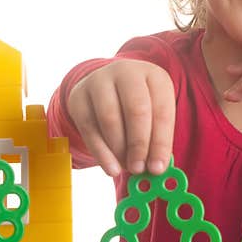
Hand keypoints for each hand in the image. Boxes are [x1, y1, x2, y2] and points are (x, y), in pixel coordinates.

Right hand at [67, 59, 174, 177]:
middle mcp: (127, 73)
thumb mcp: (154, 111)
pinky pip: (89, 128)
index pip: (162, 110)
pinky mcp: (79, 96)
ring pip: (110, 119)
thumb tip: (156, 168)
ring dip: (119, 150)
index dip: (161, 142)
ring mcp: (100, 81)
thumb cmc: (139, 103)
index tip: (158, 168)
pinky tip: (111, 168)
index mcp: (154, 75)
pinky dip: (101, 153)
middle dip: (139, 145)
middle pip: (136, 110)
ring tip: (127, 167)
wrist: (106, 85)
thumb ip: (157, 137)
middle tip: (140, 168)